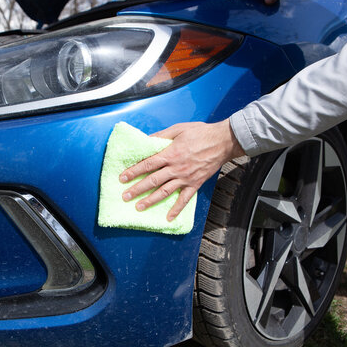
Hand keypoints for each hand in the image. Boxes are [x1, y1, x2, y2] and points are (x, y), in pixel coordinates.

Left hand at [119, 119, 244, 220]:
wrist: (223, 141)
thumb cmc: (200, 133)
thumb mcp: (178, 128)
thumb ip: (161, 135)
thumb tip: (146, 140)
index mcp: (171, 153)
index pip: (147, 164)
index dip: (134, 171)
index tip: (122, 178)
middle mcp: (176, 168)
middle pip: (153, 180)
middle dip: (137, 189)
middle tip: (125, 196)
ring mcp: (186, 178)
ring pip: (165, 192)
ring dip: (151, 200)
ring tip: (139, 207)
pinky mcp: (195, 184)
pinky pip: (184, 199)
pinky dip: (176, 209)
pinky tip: (168, 218)